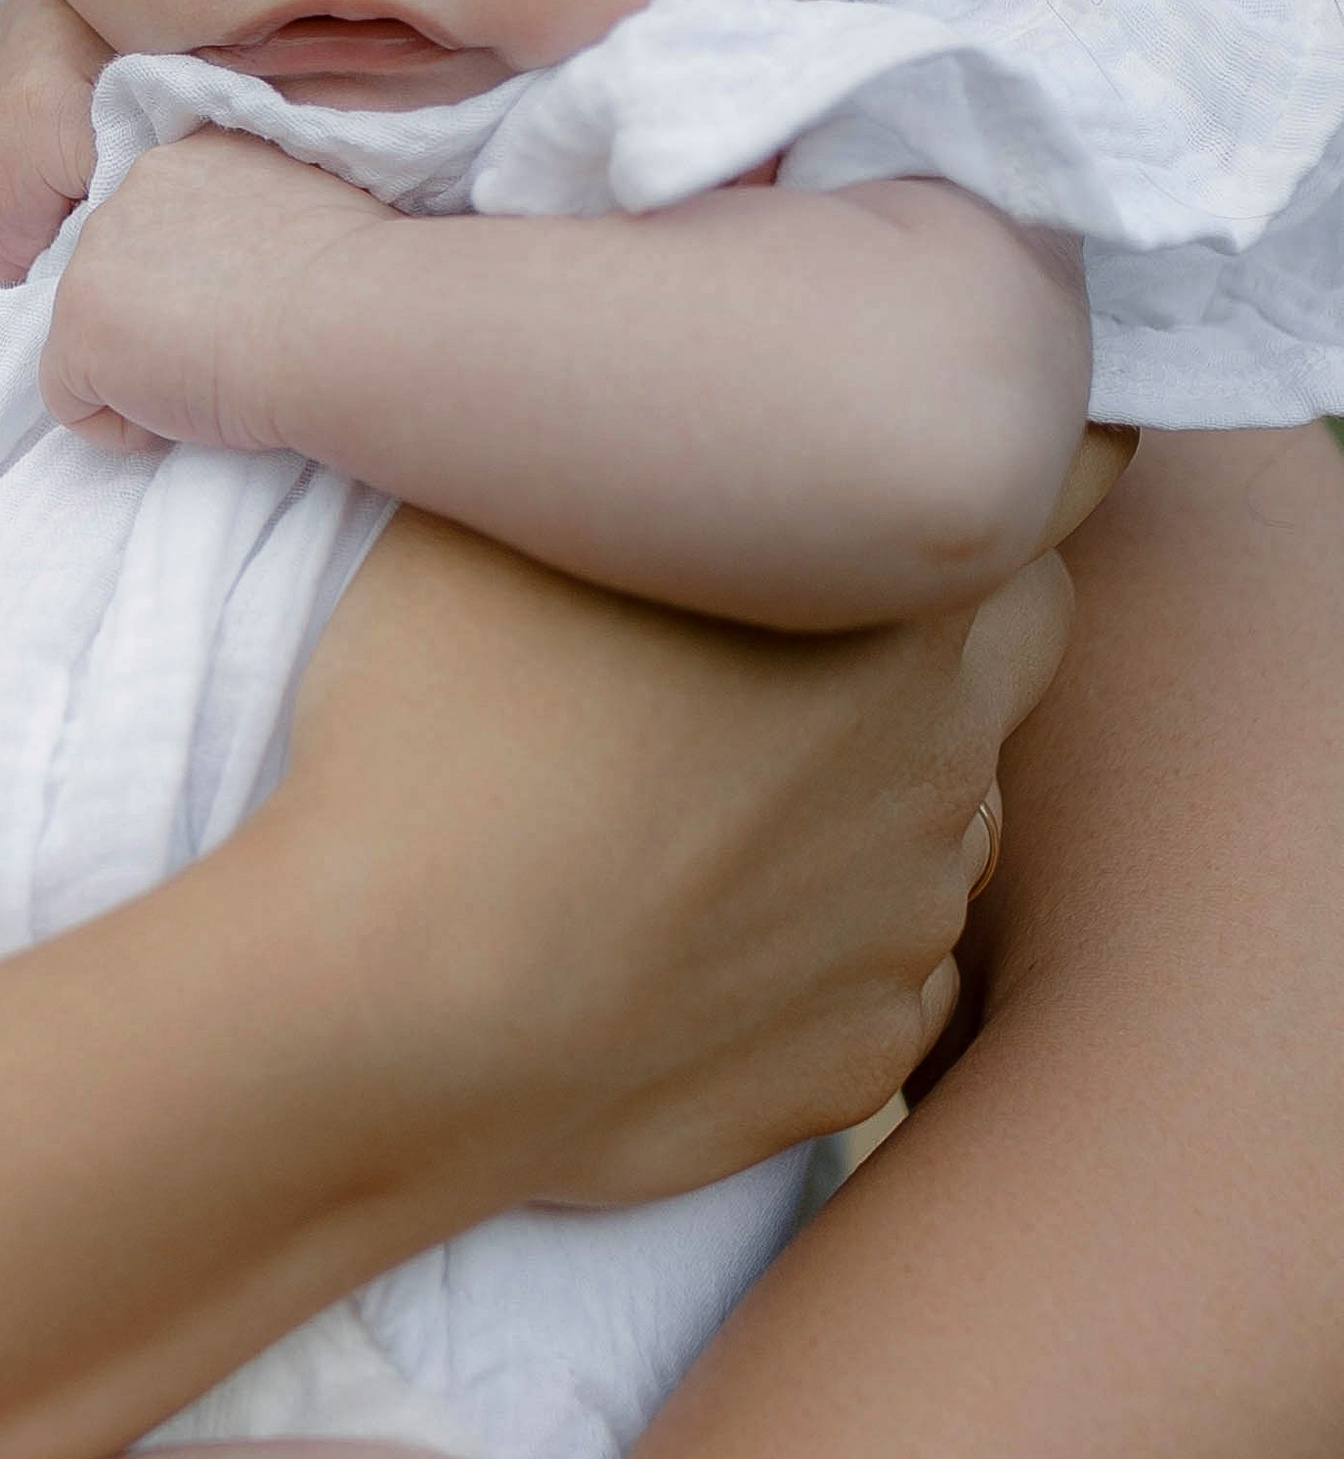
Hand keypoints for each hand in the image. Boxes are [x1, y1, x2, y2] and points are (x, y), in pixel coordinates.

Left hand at [40, 128, 389, 452]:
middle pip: (116, 279)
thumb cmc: (354, 278)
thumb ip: (251, 221)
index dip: (191, 281)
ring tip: (218, 379)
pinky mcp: (78, 333)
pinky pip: (72, 399)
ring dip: (143, 366)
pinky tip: (189, 414)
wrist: (341, 316)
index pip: (156, 227)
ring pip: (93, 336)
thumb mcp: (300, 210)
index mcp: (186, 157)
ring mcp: (90, 264)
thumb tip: (252, 266)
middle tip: (230, 351)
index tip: (242, 309)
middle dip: (158, 321)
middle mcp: (124, 194)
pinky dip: (125, 425)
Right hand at [233, 439, 1116, 1232]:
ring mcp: (912, 916)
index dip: (993, 443)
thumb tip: (667, 404)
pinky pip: (876, 970)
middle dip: (946, 612)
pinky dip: (808, 944)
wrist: (399, 1015)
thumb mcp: (503, 510)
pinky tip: (676, 931)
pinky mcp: (863, 1053)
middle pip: (1021, 636)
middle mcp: (945, 748)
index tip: (897, 445)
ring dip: (863, 785)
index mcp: (891, 590)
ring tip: (688, 795)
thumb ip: (645, 447)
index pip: (1059, 469)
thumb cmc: (431, 728)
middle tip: (787, 609)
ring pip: (942, 812)